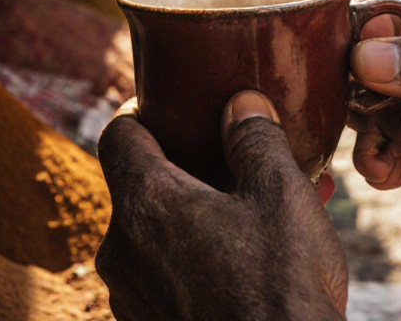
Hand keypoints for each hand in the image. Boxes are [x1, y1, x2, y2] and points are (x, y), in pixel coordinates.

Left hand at [96, 92, 346, 319]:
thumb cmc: (280, 290)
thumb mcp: (282, 196)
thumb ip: (255, 138)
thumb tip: (240, 102)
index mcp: (146, 203)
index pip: (117, 134)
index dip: (144, 113)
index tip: (176, 111)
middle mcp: (121, 250)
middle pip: (142, 187)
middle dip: (192, 172)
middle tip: (242, 169)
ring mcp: (130, 298)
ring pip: (158, 237)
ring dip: (201, 220)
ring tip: (264, 220)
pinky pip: (167, 278)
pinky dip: (200, 261)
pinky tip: (254, 266)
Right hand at [346, 0, 400, 311]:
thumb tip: (366, 57)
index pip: (399, 11)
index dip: (367, 32)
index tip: (350, 59)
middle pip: (378, 64)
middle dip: (364, 86)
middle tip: (376, 108)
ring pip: (380, 113)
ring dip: (373, 127)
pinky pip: (396, 158)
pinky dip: (380, 164)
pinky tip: (385, 172)